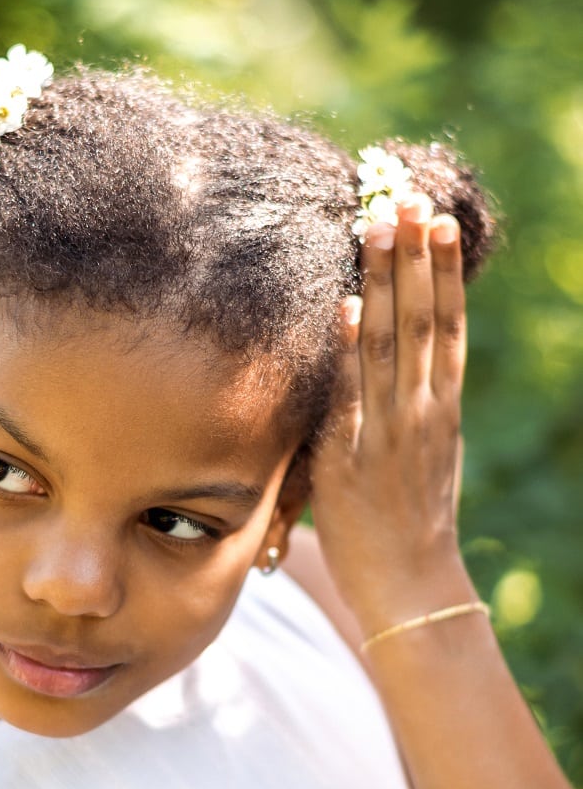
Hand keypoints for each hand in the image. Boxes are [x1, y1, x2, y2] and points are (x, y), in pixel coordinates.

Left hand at [310, 195, 471, 636]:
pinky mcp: (352, 457)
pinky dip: (347, 350)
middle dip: (412, 259)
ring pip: (390, 344)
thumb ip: (410, 413)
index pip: (445, 328)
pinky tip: (341, 307)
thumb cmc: (411, 526)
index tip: (437, 225)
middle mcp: (423, 412)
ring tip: (379, 229)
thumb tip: (391, 368)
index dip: (442, 274)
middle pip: (420, 321)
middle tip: (404, 199)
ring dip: (383, 284)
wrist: (412, 589)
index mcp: (442, 410)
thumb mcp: (424, 460)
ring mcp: (389, 432)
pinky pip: (349, 395)